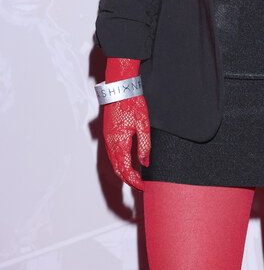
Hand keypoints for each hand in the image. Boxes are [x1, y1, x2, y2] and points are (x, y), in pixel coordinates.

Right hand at [103, 58, 149, 190]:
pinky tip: (128, 162)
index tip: (143, 187)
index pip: (125, 170)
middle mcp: (110, 143)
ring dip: (123, 172)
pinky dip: (120, 162)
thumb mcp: (143, 124)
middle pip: (117, 169)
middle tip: (140, 185)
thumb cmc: (132, 102)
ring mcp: (107, 139)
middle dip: (128, 180)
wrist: (120, 88)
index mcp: (119, 142)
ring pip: (114, 162)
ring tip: (135, 177)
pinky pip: (112, 154)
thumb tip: (146, 163)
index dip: (134, 181)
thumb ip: (145, 145)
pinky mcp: (108, 134)